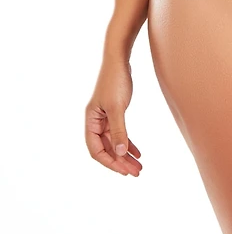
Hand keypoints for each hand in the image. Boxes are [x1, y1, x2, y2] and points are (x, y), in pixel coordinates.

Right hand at [85, 57, 141, 175]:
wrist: (120, 61)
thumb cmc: (115, 81)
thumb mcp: (117, 107)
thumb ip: (119, 130)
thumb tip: (121, 153)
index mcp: (90, 121)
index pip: (96, 150)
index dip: (109, 162)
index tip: (124, 171)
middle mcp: (95, 121)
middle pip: (106, 148)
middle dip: (120, 162)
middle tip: (136, 173)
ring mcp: (105, 118)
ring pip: (114, 142)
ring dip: (125, 154)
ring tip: (139, 166)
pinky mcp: (114, 113)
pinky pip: (120, 133)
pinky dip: (128, 143)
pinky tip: (138, 152)